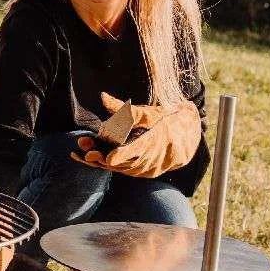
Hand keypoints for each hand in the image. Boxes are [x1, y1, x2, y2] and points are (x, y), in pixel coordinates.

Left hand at [72, 91, 201, 177]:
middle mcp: (153, 157)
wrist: (185, 138)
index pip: (137, 149)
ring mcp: (149, 168)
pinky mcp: (145, 174)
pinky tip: (94, 161)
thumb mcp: (147, 112)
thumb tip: (102, 97)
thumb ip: (123, 109)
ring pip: (122, 168)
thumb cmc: (163, 119)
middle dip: (103, 157)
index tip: (108, 157)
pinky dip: (110, 167)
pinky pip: (125, 172)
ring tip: (84, 156)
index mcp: (155, 140)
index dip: (123, 154)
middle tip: (84, 153)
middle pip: (125, 161)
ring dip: (103, 163)